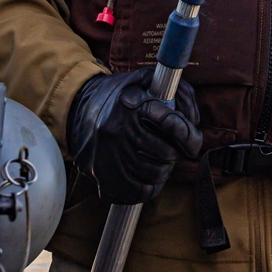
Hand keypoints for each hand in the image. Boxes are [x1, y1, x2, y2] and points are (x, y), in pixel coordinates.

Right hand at [68, 68, 201, 204]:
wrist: (78, 109)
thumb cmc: (120, 95)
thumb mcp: (144, 80)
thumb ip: (174, 91)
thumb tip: (193, 119)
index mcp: (131, 104)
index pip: (171, 123)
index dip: (189, 136)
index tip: (193, 143)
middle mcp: (118, 130)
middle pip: (166, 153)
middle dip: (176, 154)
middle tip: (174, 151)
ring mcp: (108, 155)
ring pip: (154, 174)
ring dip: (164, 171)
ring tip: (161, 162)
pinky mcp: (102, 175)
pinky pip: (137, 192)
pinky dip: (150, 187)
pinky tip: (149, 177)